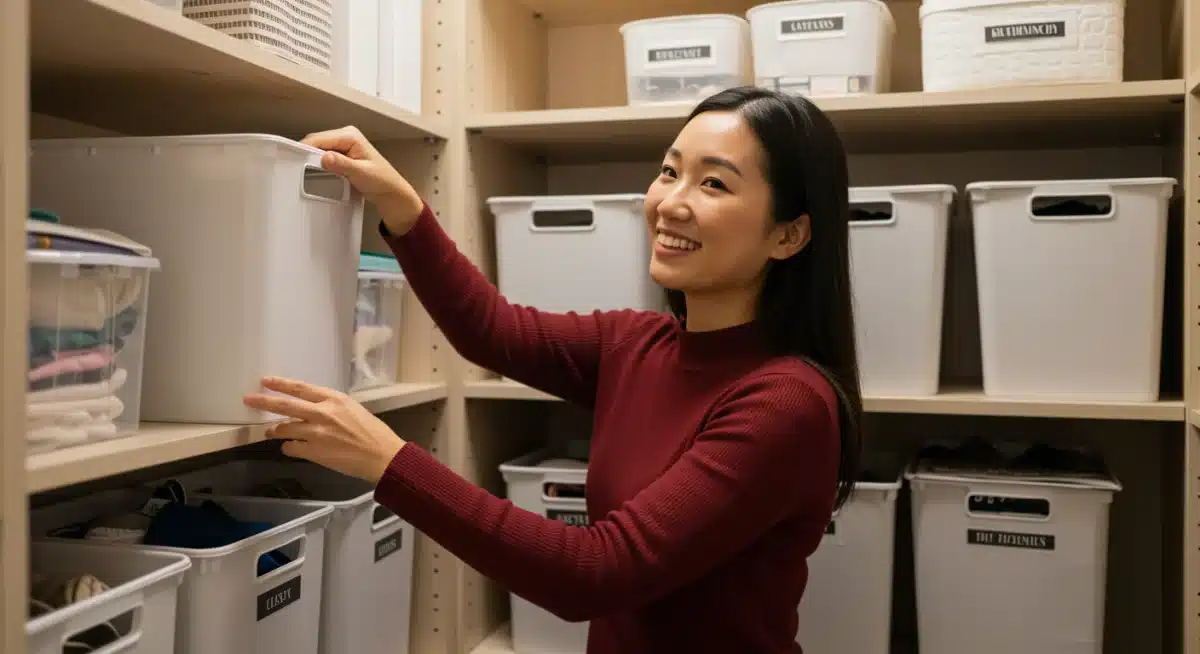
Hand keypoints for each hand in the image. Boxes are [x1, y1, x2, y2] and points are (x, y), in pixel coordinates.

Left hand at [242, 376, 405, 484]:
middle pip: (286, 405)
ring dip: (274, 430)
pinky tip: (290, 447)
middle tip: (248, 399)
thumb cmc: (373, 432)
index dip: (281, 384)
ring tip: (270, 431)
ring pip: (285, 428)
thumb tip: (312, 410)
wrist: (382, 456)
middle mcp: (323, 413)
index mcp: (334, 399)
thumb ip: (331, 408)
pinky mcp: (314, 452)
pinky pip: (291, 447)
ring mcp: (316, 433)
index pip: (301, 388)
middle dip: (264, 401)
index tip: (266, 381)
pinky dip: (288, 447)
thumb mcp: (353, 410)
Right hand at [301, 126, 424, 234]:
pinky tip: (313, 174)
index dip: (305, 148)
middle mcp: (345, 136)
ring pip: (318, 150)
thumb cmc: (381, 181)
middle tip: (294, 168)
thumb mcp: (361, 173)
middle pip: (316, 142)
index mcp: (350, 136)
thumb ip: (343, 165)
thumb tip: (325, 157)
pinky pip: (323, 157)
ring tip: (300, 172)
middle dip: (306, 154)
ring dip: (311, 160)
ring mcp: (342, 146)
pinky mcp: (341, 156)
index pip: (320, 138)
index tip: (292, 159)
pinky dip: (317, 165)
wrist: (390, 192)